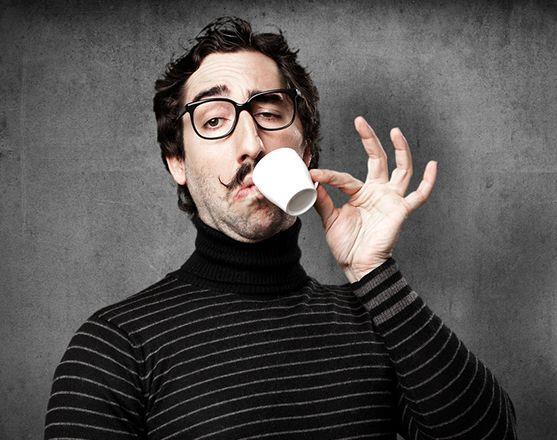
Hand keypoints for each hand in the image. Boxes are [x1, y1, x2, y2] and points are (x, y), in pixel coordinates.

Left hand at [309, 116, 437, 281]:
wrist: (358, 266)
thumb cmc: (346, 245)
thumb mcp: (330, 221)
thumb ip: (323, 201)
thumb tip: (313, 182)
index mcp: (359, 194)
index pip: (344, 177)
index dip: (328, 175)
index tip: (313, 172)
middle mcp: (377, 192)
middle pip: (377, 159)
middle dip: (369, 140)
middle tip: (360, 121)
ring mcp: (390, 199)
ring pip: (400, 169)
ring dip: (399, 150)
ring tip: (394, 131)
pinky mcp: (401, 210)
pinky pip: (419, 195)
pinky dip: (428, 181)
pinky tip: (432, 164)